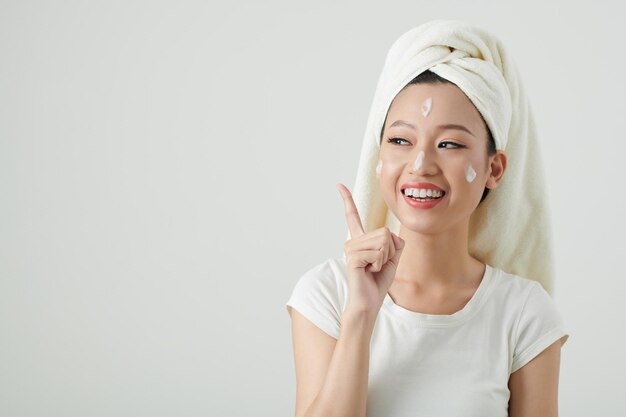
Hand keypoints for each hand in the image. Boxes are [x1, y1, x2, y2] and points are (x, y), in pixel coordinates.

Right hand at [336, 183, 404, 314]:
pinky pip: (378, 252)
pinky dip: (380, 264)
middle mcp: (352, 241)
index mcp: (360, 240)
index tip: (339, 185)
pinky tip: (369, 272)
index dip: (347, 200)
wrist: (369, 302)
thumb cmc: (379, 282)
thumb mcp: (393, 258)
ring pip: (383, 242)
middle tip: (378, 266)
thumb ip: (395, 242)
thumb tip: (389, 234)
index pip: (352, 216)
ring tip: (373, 269)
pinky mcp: (352, 257)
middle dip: (391, 251)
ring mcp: (350, 248)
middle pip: (385, 232)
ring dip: (386, 258)